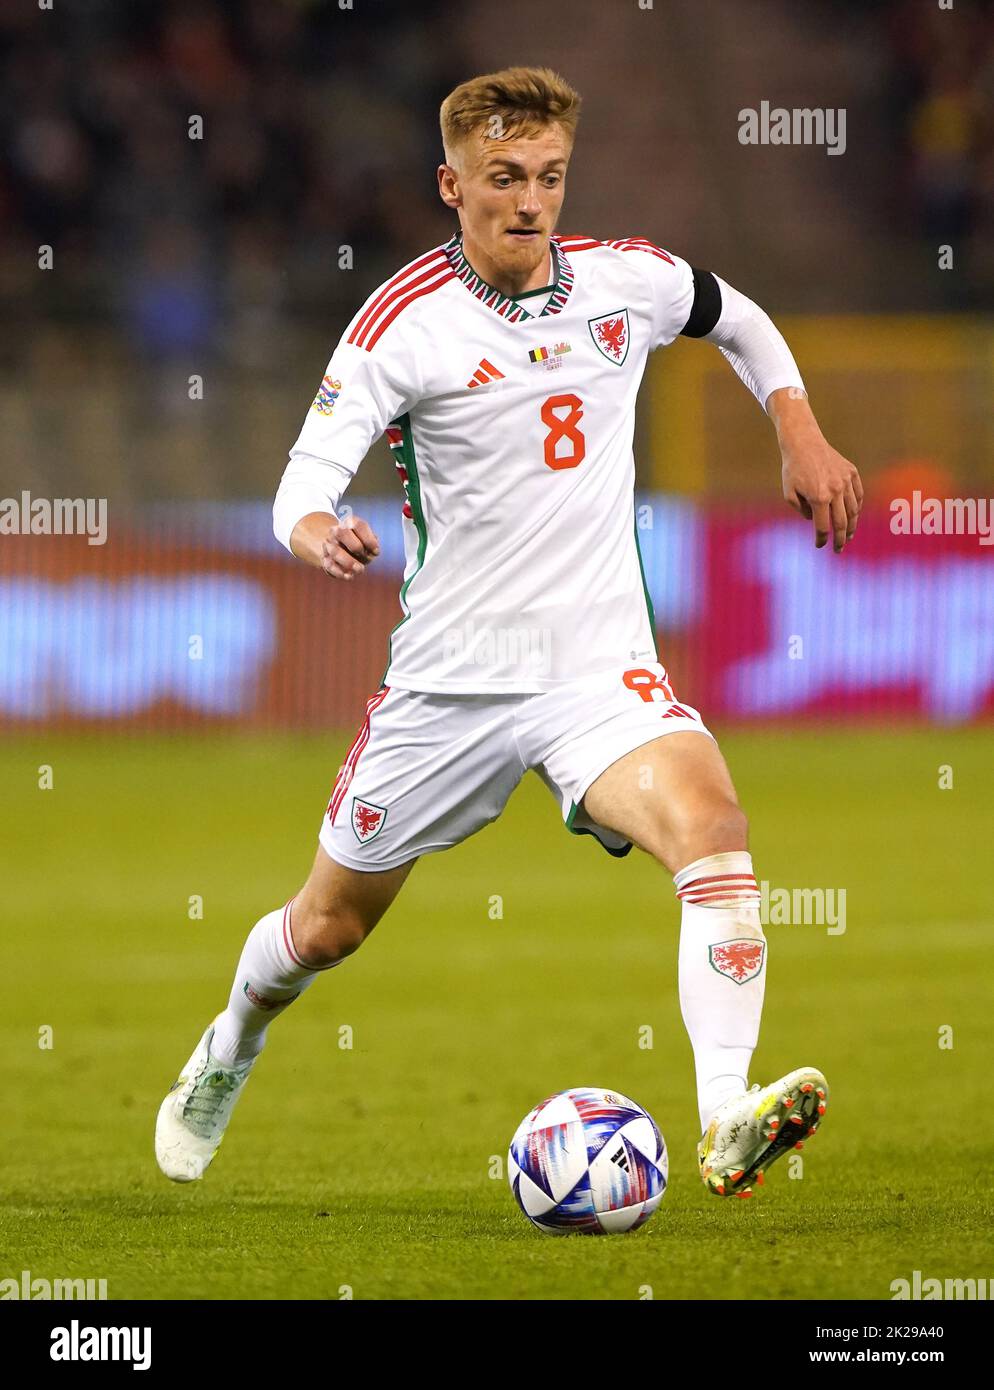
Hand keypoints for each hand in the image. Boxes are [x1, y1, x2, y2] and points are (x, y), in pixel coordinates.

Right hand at [321, 515, 380, 579]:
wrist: (335, 543)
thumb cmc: (357, 541)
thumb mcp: (366, 537)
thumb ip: (372, 542)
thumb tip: (374, 552)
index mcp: (349, 522)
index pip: (358, 525)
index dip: (369, 540)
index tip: (376, 552)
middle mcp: (336, 531)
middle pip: (342, 533)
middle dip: (357, 548)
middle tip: (368, 559)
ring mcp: (329, 544)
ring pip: (335, 551)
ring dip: (349, 562)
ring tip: (360, 570)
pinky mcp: (325, 558)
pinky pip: (329, 565)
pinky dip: (339, 572)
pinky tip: (349, 576)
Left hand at [771, 389, 862, 551]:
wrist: (804, 443)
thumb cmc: (793, 469)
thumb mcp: (789, 493)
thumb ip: (801, 511)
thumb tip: (815, 520)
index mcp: (818, 498)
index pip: (823, 527)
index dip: (821, 539)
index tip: (820, 545)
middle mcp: (835, 490)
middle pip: (842, 522)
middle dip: (841, 539)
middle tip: (839, 549)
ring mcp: (846, 481)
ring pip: (854, 510)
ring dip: (852, 526)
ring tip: (849, 535)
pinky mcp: (852, 472)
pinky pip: (858, 494)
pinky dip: (857, 507)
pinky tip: (853, 516)